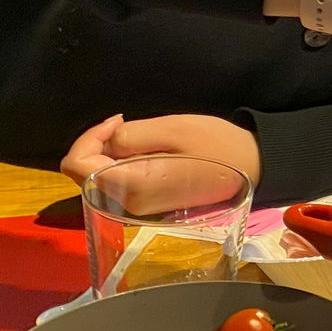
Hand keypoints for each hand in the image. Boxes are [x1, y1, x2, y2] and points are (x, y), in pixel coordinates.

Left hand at [61, 114, 261, 210]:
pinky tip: (148, 151)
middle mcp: (129, 204)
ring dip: (111, 154)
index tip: (118, 122)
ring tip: (142, 136)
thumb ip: (130, 136)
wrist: (254, 167)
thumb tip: (107, 143)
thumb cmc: (218, 145)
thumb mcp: (173, 128)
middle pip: (84, 174)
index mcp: (133, 185)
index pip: (77, 165)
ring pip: (99, 178)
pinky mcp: (148, 206)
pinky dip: (123, 164)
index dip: (88, 138)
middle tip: (127, 123)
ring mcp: (138, 209)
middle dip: (98, 145)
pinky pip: (118, 184)